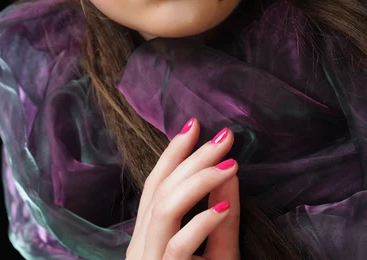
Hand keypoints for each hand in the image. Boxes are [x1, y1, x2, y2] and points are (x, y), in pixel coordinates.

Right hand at [126, 118, 239, 259]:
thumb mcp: (218, 253)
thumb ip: (223, 222)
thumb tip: (229, 173)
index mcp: (148, 238)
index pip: (155, 185)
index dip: (173, 153)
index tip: (194, 126)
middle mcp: (142, 247)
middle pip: (161, 190)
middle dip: (194, 158)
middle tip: (225, 137)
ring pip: (164, 210)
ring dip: (199, 181)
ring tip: (230, 166)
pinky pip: (177, 246)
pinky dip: (201, 223)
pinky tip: (223, 208)